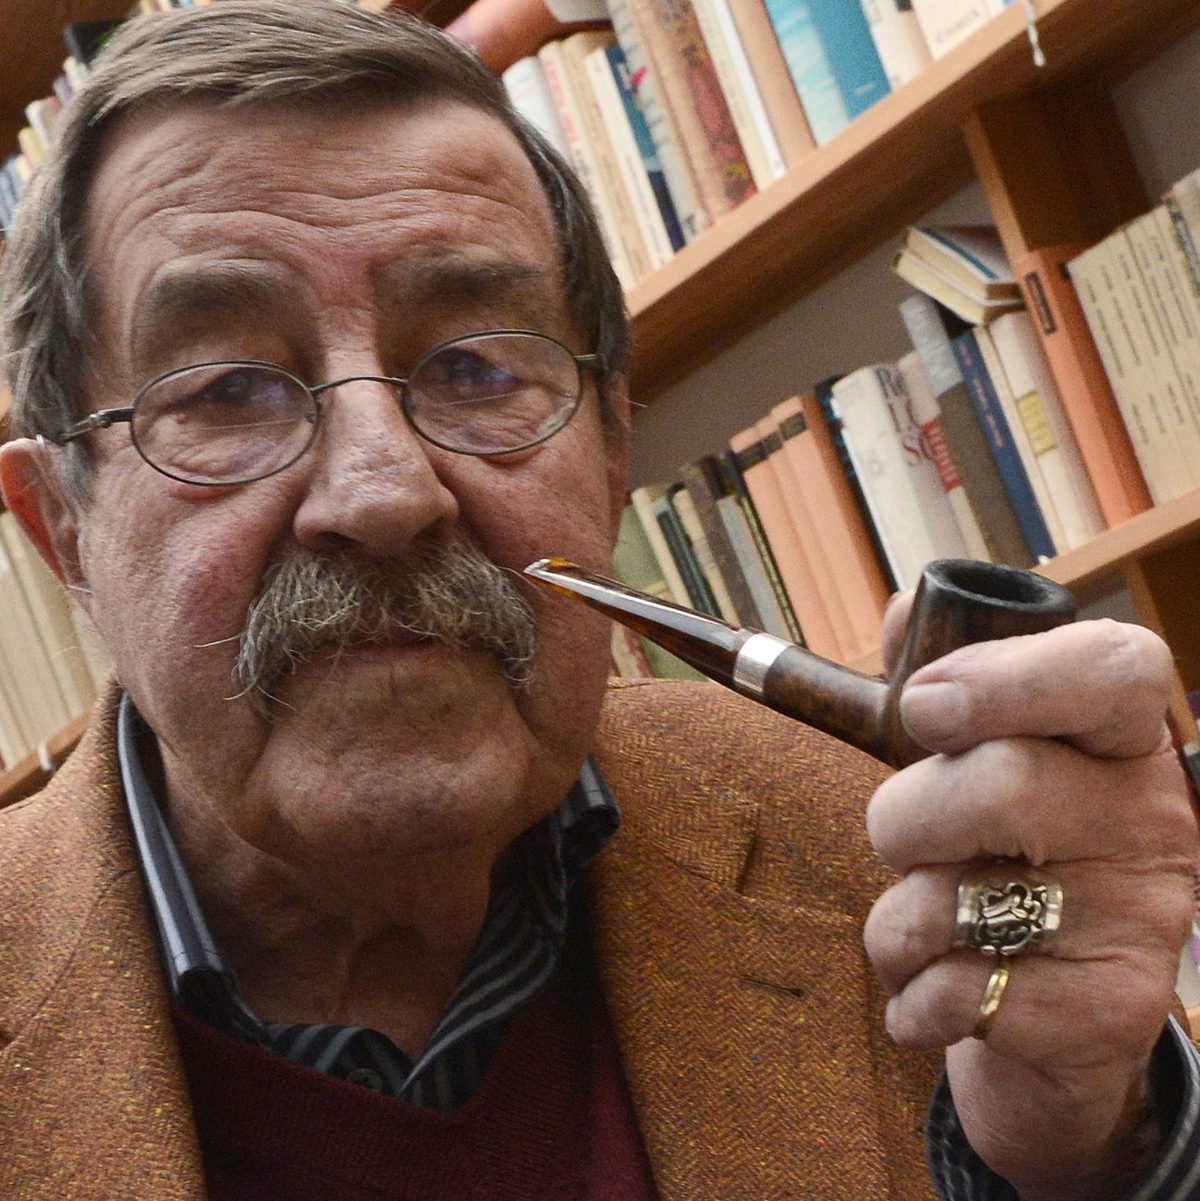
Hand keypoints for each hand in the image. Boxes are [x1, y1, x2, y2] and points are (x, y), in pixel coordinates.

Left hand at [863, 598, 1195, 1200]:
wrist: (1045, 1001)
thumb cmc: (994, 850)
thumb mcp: (974, 753)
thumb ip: (935, 670)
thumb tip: (903, 615)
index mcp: (1120, 735)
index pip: (1111, 671)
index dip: (1009, 678)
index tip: (924, 707)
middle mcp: (1155, 816)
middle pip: (1003, 785)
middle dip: (904, 817)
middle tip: (901, 839)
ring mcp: (1147, 914)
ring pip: (958, 901)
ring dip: (896, 921)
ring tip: (918, 926)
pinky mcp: (1115, 1007)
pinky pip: (959, 994)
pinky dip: (913, 998)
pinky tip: (937, 990)